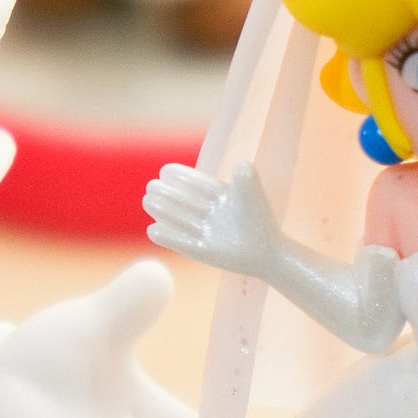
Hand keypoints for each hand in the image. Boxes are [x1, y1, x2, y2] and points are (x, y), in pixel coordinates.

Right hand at [145, 166, 285, 279]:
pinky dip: (168, 237)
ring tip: (147, 201)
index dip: (182, 177)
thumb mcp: (253, 197)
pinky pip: (182, 243)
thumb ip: (246, 181)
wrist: (269, 253)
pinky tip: (152, 230)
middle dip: (167, 194)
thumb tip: (243, 164)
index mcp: (222, 197)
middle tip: (151, 186)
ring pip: (180, 220)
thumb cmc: (261, 222)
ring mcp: (207, 233)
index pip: (198, 184)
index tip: (166, 171)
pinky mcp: (205, 252)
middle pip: (185, 202)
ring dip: (164, 211)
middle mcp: (211, 214)